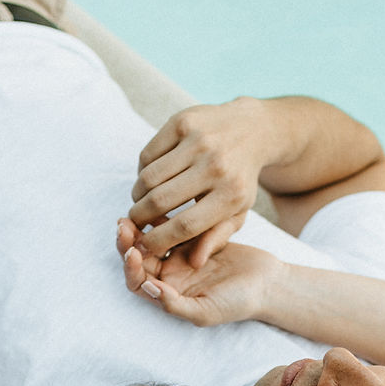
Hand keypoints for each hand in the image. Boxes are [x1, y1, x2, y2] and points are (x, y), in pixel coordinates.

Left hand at [117, 218, 279, 327]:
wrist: (268, 284)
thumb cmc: (239, 303)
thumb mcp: (207, 310)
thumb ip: (176, 305)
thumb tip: (149, 289)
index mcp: (169, 296)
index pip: (138, 283)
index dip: (130, 268)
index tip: (133, 251)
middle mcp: (170, 278)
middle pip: (139, 260)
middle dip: (128, 244)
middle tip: (123, 225)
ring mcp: (180, 258)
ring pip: (151, 241)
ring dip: (140, 229)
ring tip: (133, 213)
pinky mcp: (193, 240)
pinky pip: (171, 227)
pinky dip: (161, 217)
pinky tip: (155, 204)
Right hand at [128, 98, 270, 264]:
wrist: (250, 130)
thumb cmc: (239, 181)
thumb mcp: (237, 213)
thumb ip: (216, 238)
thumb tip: (194, 263)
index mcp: (230, 195)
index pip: (185, 225)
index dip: (159, 239)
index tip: (144, 246)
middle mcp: (215, 166)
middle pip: (161, 201)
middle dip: (140, 217)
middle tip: (134, 223)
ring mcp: (198, 141)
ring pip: (149, 177)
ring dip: (137, 195)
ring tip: (140, 202)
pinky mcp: (182, 122)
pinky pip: (148, 154)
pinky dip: (142, 171)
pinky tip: (149, 178)